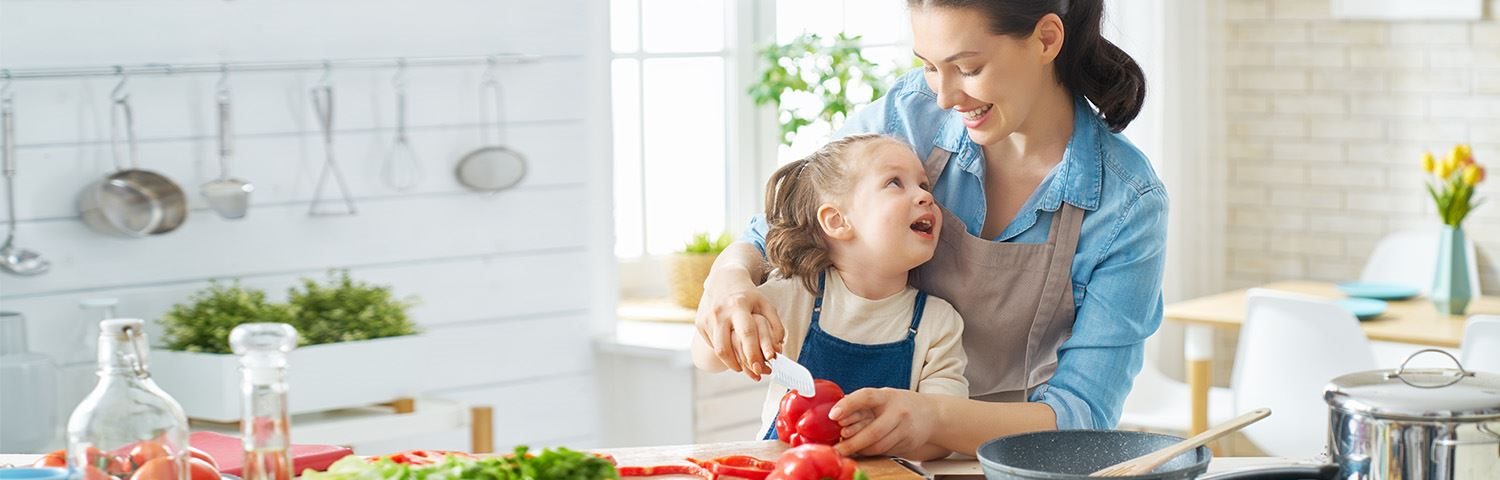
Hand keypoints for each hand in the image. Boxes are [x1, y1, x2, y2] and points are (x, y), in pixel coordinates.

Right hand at [695, 264, 783, 380]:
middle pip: (725, 347)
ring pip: (717, 349)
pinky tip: (733, 353)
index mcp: (738, 305)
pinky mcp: (699, 323)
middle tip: (752, 372)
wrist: (723, 278)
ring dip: (731, 363)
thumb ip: (776, 325)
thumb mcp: (765, 305)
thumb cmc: (749, 295)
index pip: (746, 333)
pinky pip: (712, 344)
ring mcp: (707, 318)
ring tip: (743, 367)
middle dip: (739, 364)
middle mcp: (720, 312)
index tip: (760, 367)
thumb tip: (778, 347)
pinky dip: (723, 353)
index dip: (753, 353)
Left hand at [829, 388, 938, 456]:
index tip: (833, 415)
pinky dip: (869, 452)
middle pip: (872, 431)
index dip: (848, 405)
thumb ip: (863, 403)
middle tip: (835, 448)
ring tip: (845, 450)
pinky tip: (861, 450)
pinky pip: (884, 451)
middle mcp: (897, 412)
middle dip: (852, 443)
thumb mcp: (884, 397)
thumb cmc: (901, 404)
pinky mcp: (907, 443)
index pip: (866, 397)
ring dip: (859, 450)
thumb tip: (835, 409)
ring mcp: (904, 428)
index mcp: (887, 396)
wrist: (933, 415)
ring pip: (878, 445)